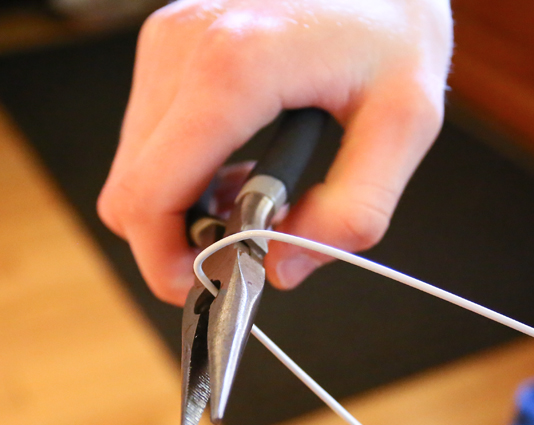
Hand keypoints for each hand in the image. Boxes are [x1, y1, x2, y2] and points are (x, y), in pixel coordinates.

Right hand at [97, 0, 452, 304]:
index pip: (150, 195)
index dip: (166, 261)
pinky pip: (149, 136)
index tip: (207, 287)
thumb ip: (351, 213)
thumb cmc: (396, 29)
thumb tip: (281, 269)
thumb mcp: (404, 126)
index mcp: (232, 65)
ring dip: (183, 205)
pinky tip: (240, 167)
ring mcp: (167, 39)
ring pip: (134, 167)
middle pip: (129, 191)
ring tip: (254, 200)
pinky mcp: (169, 41)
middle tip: (242, 250)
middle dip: (176, 239)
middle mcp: (181, 45)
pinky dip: (184, 171)